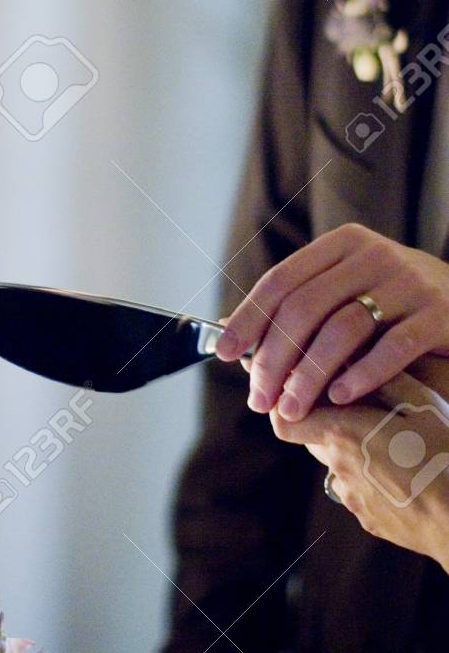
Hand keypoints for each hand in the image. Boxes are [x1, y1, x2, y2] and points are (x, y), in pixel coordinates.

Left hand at [215, 223, 448, 418]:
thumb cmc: (398, 305)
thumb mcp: (351, 289)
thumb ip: (302, 306)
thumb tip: (230, 336)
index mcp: (342, 245)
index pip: (280, 281)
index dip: (248, 319)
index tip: (225, 354)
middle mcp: (373, 255)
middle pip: (304, 308)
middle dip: (274, 359)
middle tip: (259, 398)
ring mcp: (409, 282)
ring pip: (342, 329)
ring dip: (309, 375)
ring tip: (292, 407)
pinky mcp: (440, 313)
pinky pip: (392, 346)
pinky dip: (360, 374)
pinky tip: (339, 398)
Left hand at [269, 366, 448, 570]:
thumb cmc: (448, 455)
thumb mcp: (422, 404)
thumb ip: (381, 380)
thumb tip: (352, 358)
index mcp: (343, 433)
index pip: (283, 421)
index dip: (286, 408)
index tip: (303, 396)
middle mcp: (338, 466)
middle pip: (313, 440)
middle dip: (329, 424)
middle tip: (365, 414)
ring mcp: (352, 497)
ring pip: (339, 466)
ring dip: (355, 453)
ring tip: (397, 448)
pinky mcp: (368, 520)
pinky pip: (360, 492)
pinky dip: (373, 480)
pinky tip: (406, 475)